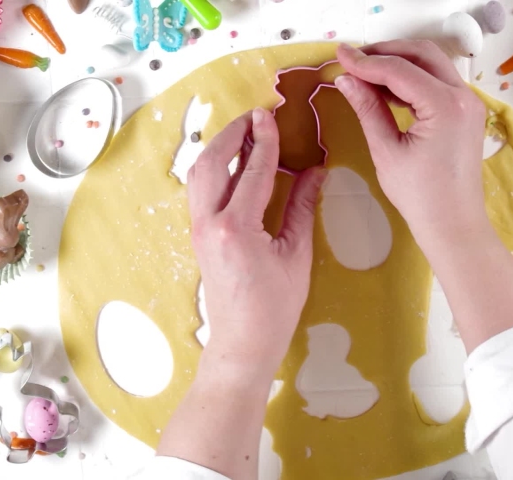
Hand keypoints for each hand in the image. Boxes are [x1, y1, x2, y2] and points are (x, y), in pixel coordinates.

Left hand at [188, 108, 325, 376]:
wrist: (243, 342)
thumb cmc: (275, 307)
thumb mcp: (296, 254)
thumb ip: (302, 207)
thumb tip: (314, 172)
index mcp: (237, 228)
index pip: (253, 171)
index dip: (265, 141)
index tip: (271, 116)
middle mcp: (210, 224)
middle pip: (212, 162)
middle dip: (233, 133)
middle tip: (255, 117)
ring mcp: (199, 229)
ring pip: (198, 174)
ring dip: (218, 148)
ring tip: (244, 133)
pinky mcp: (199, 235)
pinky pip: (200, 190)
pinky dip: (214, 168)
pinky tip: (233, 163)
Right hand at [335, 41, 487, 245]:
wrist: (453, 223)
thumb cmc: (420, 196)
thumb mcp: (386, 151)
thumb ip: (368, 109)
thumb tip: (345, 79)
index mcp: (445, 106)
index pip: (399, 70)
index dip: (366, 61)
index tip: (339, 56)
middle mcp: (463, 97)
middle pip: (421, 54)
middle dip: (386, 52)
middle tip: (353, 60)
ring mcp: (468, 104)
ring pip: (432, 64)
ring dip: (400, 63)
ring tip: (365, 73)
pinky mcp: (465, 112)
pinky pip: (438, 82)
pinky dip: (413, 79)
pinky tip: (386, 89)